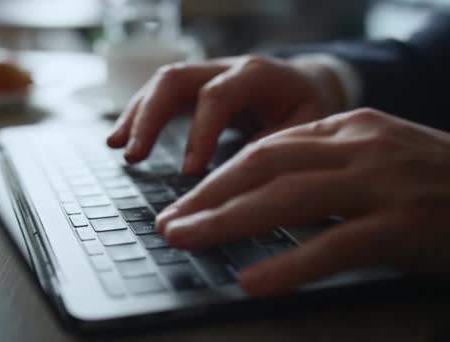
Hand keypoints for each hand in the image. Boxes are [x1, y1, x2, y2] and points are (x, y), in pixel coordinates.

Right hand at [106, 55, 346, 174]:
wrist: (306, 83)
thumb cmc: (306, 108)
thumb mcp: (305, 127)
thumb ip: (273, 147)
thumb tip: (237, 180)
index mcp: (257, 74)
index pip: (217, 96)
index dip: (199, 133)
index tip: (188, 172)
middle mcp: (224, 68)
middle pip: (175, 79)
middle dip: (149, 117)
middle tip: (134, 155)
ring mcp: (206, 75)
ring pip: (160, 85)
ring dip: (135, 116)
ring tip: (116, 147)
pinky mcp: (194, 89)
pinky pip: (159, 97)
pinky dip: (138, 118)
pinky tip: (121, 140)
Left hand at [155, 108, 449, 296]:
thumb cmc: (433, 184)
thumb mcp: (374, 160)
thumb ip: (322, 169)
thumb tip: (260, 196)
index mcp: (347, 129)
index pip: (265, 149)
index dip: (218, 177)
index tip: (186, 200)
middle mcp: (358, 147)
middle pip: (262, 166)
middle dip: (208, 196)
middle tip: (170, 222)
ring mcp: (381, 183)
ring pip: (286, 198)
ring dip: (227, 221)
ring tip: (187, 239)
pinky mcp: (404, 225)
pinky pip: (335, 245)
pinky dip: (290, 265)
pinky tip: (254, 281)